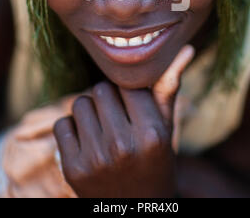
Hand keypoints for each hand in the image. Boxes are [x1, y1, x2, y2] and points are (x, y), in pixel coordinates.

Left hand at [53, 45, 194, 197]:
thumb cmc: (154, 159)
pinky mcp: (73, 169)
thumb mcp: (165, 127)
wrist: (137, 207)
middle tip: (117, 118)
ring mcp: (96, 159)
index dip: (130, 94)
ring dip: (89, 111)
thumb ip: (169, 87)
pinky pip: (62, 124)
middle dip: (108, 99)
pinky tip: (87, 142)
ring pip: (80, 103)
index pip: (129, 85)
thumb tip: (187, 48)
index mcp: (151, 133)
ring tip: (102, 128)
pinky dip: (72, 129)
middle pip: (101, 89)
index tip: (134, 109)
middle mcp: (123, 146)